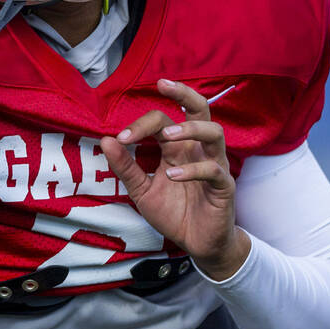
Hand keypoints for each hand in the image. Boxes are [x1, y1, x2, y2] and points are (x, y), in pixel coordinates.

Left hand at [99, 78, 249, 278]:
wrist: (197, 244)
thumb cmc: (173, 213)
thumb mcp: (141, 191)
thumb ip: (125, 167)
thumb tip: (105, 140)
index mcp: (177, 147)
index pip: (162, 120)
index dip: (140, 124)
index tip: (120, 138)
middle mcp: (197, 150)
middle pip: (199, 109)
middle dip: (183, 93)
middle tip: (163, 84)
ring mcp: (214, 166)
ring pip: (214, 133)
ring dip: (190, 129)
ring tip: (167, 137)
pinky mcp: (224, 187)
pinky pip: (214, 171)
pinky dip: (194, 170)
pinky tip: (173, 176)